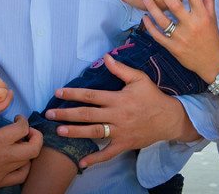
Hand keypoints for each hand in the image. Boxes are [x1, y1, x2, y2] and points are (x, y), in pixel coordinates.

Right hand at [0, 90, 41, 188]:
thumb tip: (10, 94)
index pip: (23, 129)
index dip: (23, 121)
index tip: (17, 119)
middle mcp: (0, 159)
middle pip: (33, 149)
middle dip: (35, 136)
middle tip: (28, 132)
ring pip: (28, 163)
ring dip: (28, 151)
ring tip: (20, 144)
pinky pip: (20, 177)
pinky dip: (23, 167)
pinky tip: (17, 159)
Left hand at [45, 54, 198, 167]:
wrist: (169, 118)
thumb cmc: (152, 97)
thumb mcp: (139, 79)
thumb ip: (120, 69)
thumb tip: (106, 57)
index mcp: (117, 99)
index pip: (91, 95)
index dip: (73, 93)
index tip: (58, 92)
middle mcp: (116, 115)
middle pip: (87, 115)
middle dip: (67, 113)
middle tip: (50, 113)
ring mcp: (119, 131)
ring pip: (93, 133)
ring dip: (75, 132)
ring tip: (59, 131)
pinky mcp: (124, 144)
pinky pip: (108, 154)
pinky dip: (95, 159)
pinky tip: (81, 161)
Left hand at [142, 0, 218, 81]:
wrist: (212, 64)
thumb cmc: (212, 39)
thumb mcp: (213, 19)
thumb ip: (209, 0)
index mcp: (203, 17)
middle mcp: (192, 25)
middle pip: (175, 5)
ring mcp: (181, 38)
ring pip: (163, 20)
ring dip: (152, 8)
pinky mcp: (173, 48)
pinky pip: (158, 35)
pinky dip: (150, 26)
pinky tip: (145, 17)